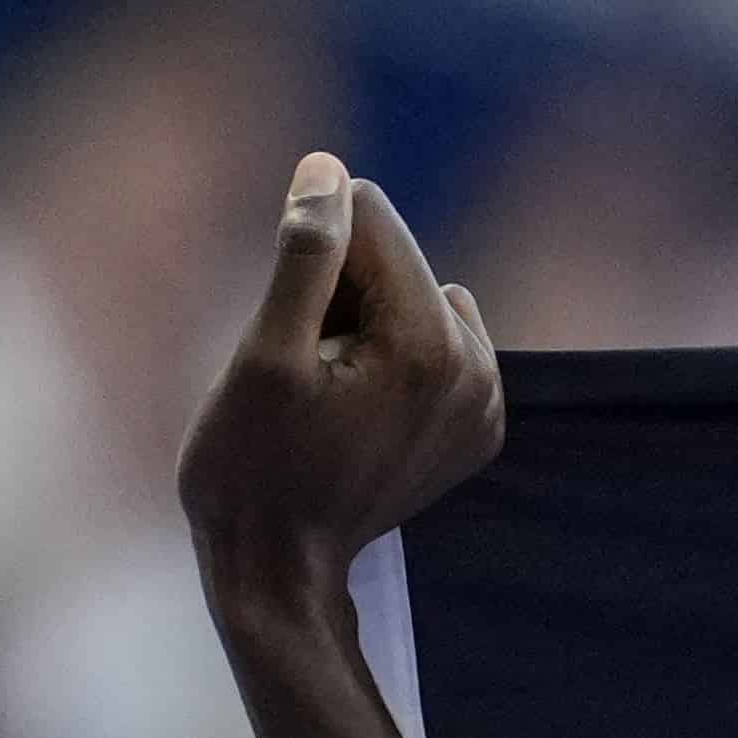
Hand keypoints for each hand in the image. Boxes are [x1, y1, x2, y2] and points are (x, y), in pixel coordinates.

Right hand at [179, 154, 504, 626]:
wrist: (279, 569)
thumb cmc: (252, 464)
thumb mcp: (264, 351)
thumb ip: (304, 253)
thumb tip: (329, 168)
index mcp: (433, 344)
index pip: (369, 215)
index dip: (309, 252)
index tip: (291, 324)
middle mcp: (479, 369)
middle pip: (395, 258)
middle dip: (337, 288)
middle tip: (304, 366)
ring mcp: (485, 403)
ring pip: (410, 298)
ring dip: (358, 321)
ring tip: (325, 391)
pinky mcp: (476, 427)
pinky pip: (429, 344)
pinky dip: (386, 357)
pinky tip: (352, 408)